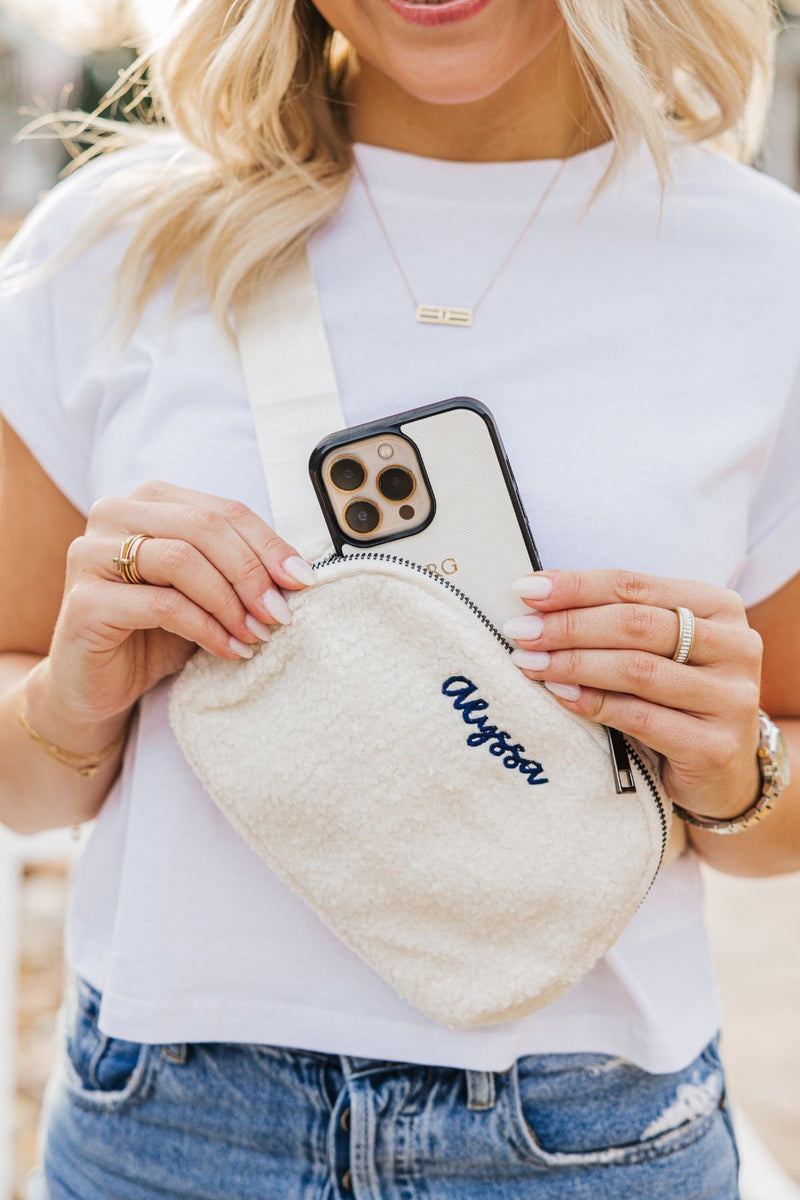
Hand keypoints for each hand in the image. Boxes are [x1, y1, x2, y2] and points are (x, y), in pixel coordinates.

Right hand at [37, 481, 314, 732]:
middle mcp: (113, 514)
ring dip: (230, 601)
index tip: (303, 580)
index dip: (269, 544)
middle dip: (251, 572)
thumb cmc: (156, 631)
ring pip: (181, 560)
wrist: (99, 683)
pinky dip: (206, 628)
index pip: (223, 510)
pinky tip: (228, 649)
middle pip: (203, 526)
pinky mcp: (84, 600)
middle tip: (279, 613)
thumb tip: (299, 572)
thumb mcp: (207, 591)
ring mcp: (91, 554)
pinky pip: (162, 605)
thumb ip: (240, 568)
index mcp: (149, 500)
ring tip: (256, 634)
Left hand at [504, 569, 763, 820]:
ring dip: (574, 664)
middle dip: (569, 626)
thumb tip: (536, 605)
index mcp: (718, 606)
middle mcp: (735, 646)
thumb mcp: (657, 650)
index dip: (576, 586)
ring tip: (531, 664)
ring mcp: (731, 698)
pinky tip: (561, 696)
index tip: (525, 591)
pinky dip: (594, 704)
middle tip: (521, 633)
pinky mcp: (717, 746)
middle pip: (636, 624)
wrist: (723, 771)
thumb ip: (614, 622)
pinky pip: (642, 718)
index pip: (635, 585)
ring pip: (637, 670)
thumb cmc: (675, 697)